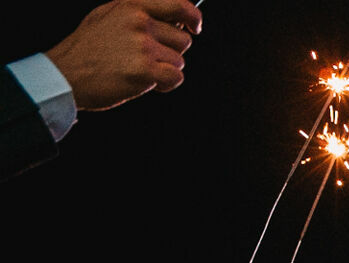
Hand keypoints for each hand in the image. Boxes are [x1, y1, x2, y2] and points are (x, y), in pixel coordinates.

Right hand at [46, 0, 200, 110]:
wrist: (67, 73)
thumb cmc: (88, 48)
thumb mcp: (108, 15)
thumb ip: (138, 12)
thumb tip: (173, 18)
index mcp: (131, 6)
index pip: (179, 5)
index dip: (192, 17)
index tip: (194, 27)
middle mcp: (139, 22)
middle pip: (182, 40)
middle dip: (170, 51)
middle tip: (146, 57)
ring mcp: (142, 46)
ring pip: (178, 61)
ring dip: (165, 69)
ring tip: (138, 69)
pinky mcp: (145, 71)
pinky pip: (176, 78)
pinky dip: (165, 84)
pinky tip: (146, 82)